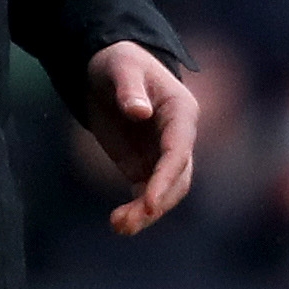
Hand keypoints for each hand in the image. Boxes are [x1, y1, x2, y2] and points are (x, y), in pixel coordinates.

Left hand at [88, 40, 200, 232]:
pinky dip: (135, 210)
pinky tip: (118, 223)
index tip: (151, 203)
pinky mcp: (143, 165)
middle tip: (126, 222)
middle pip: (177, 179)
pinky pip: (145, 193)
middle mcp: (179, 137)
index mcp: (181, 112)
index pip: (179, 151)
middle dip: (155, 203)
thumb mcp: (121, 66)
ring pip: (164, 192)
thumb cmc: (119, 61)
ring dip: (146, 213)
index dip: (167, 178)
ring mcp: (162, 154)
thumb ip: (130, 88)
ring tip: (118, 226)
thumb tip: (140, 112)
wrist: (106, 69)